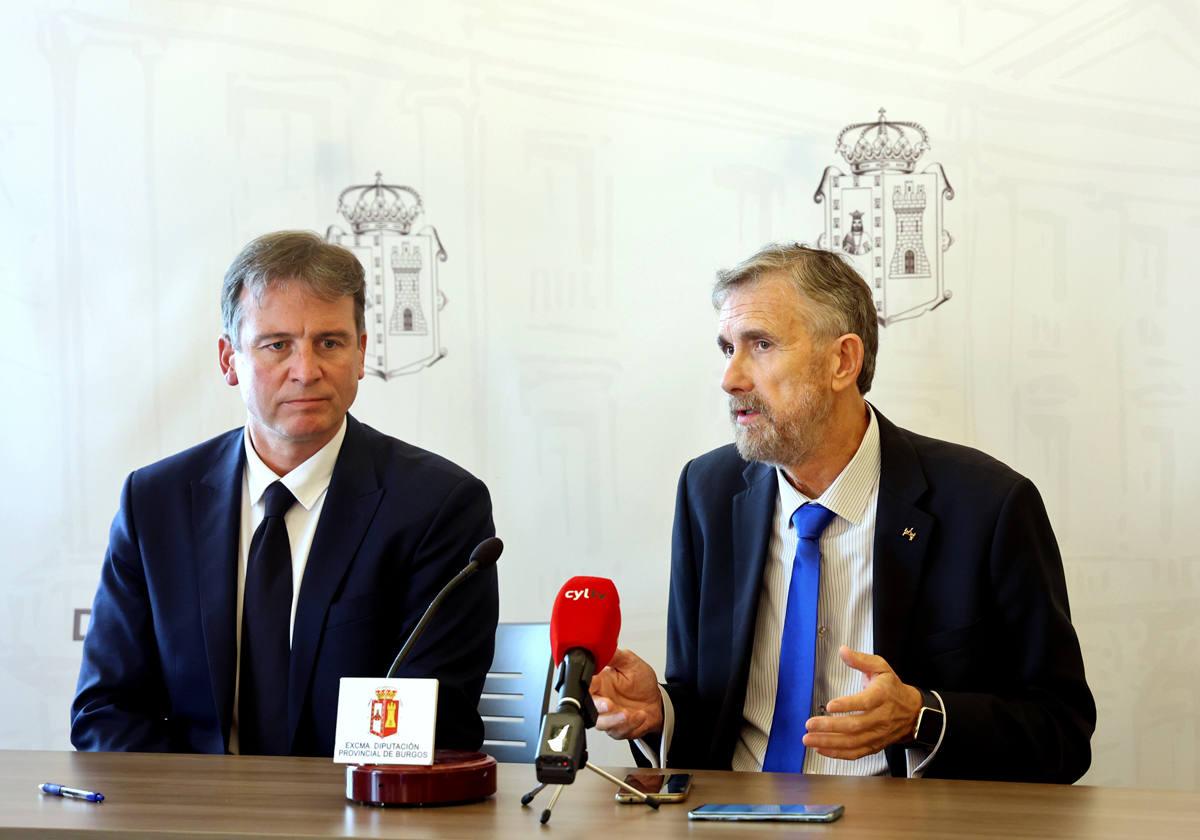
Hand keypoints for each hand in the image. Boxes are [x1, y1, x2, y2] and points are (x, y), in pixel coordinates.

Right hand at [588, 648, 664, 739]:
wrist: (656, 701)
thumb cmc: (642, 683)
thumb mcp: (630, 663)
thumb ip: (615, 656)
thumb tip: (602, 646)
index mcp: (599, 682)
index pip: (585, 685)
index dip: (586, 688)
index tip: (594, 687)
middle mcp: (601, 700)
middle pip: (588, 708)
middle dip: (598, 708)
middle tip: (609, 704)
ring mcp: (608, 716)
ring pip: (601, 723)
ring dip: (614, 720)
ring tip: (628, 713)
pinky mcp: (618, 728)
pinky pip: (618, 731)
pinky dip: (630, 725)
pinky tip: (640, 716)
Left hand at [801, 645, 921, 759]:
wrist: (912, 712)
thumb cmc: (892, 688)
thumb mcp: (880, 667)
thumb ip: (861, 660)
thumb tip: (843, 651)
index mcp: (882, 696)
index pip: (865, 702)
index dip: (848, 705)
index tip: (830, 705)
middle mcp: (880, 717)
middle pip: (855, 725)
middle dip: (830, 727)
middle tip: (810, 724)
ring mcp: (877, 734)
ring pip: (853, 742)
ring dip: (829, 742)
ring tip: (809, 739)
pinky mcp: (874, 745)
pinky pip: (855, 752)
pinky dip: (838, 753)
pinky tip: (821, 749)